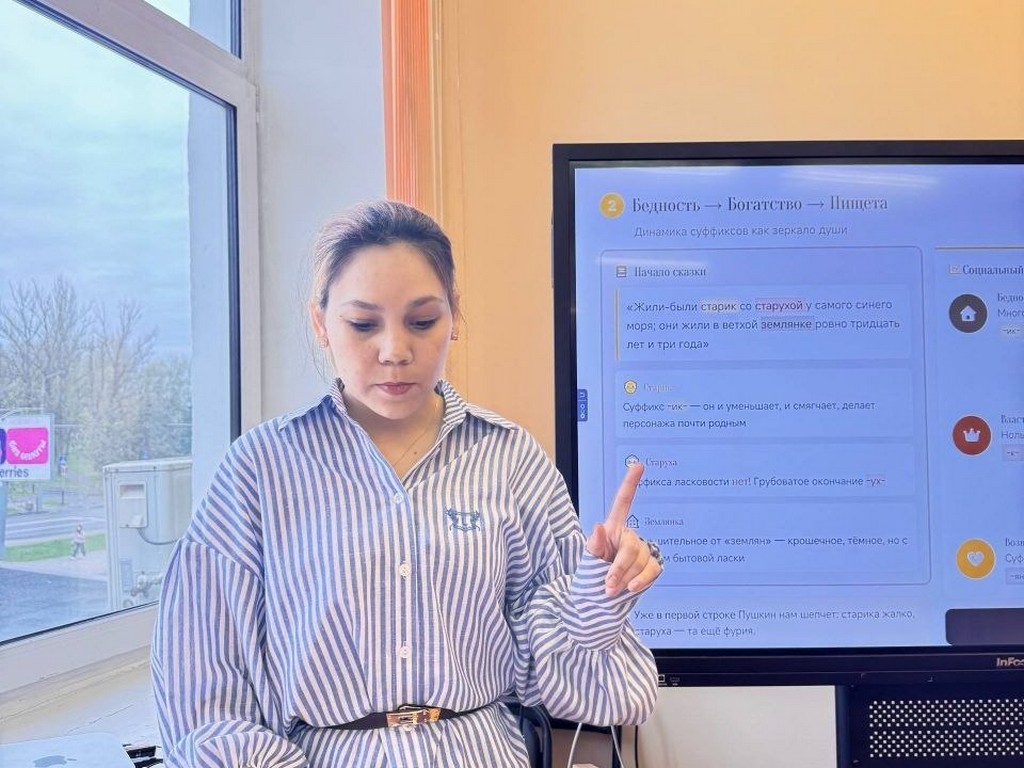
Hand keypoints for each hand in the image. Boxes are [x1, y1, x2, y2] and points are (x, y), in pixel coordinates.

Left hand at [586, 462, 662, 595]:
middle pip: (631, 547)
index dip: (631, 483)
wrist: (601, 599)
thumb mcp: (588, 560)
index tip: (638, 465)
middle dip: (618, 568)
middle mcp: (630, 537)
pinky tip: (632, 587)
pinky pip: (652, 570)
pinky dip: (642, 580)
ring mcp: (643, 551)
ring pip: (640, 561)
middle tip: (607, 585)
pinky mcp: (651, 566)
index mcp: (613, 528)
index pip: (623, 502)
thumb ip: (594, 545)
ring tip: (612, 589)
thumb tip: (599, 526)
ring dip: (625, 578)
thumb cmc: (592, 575)